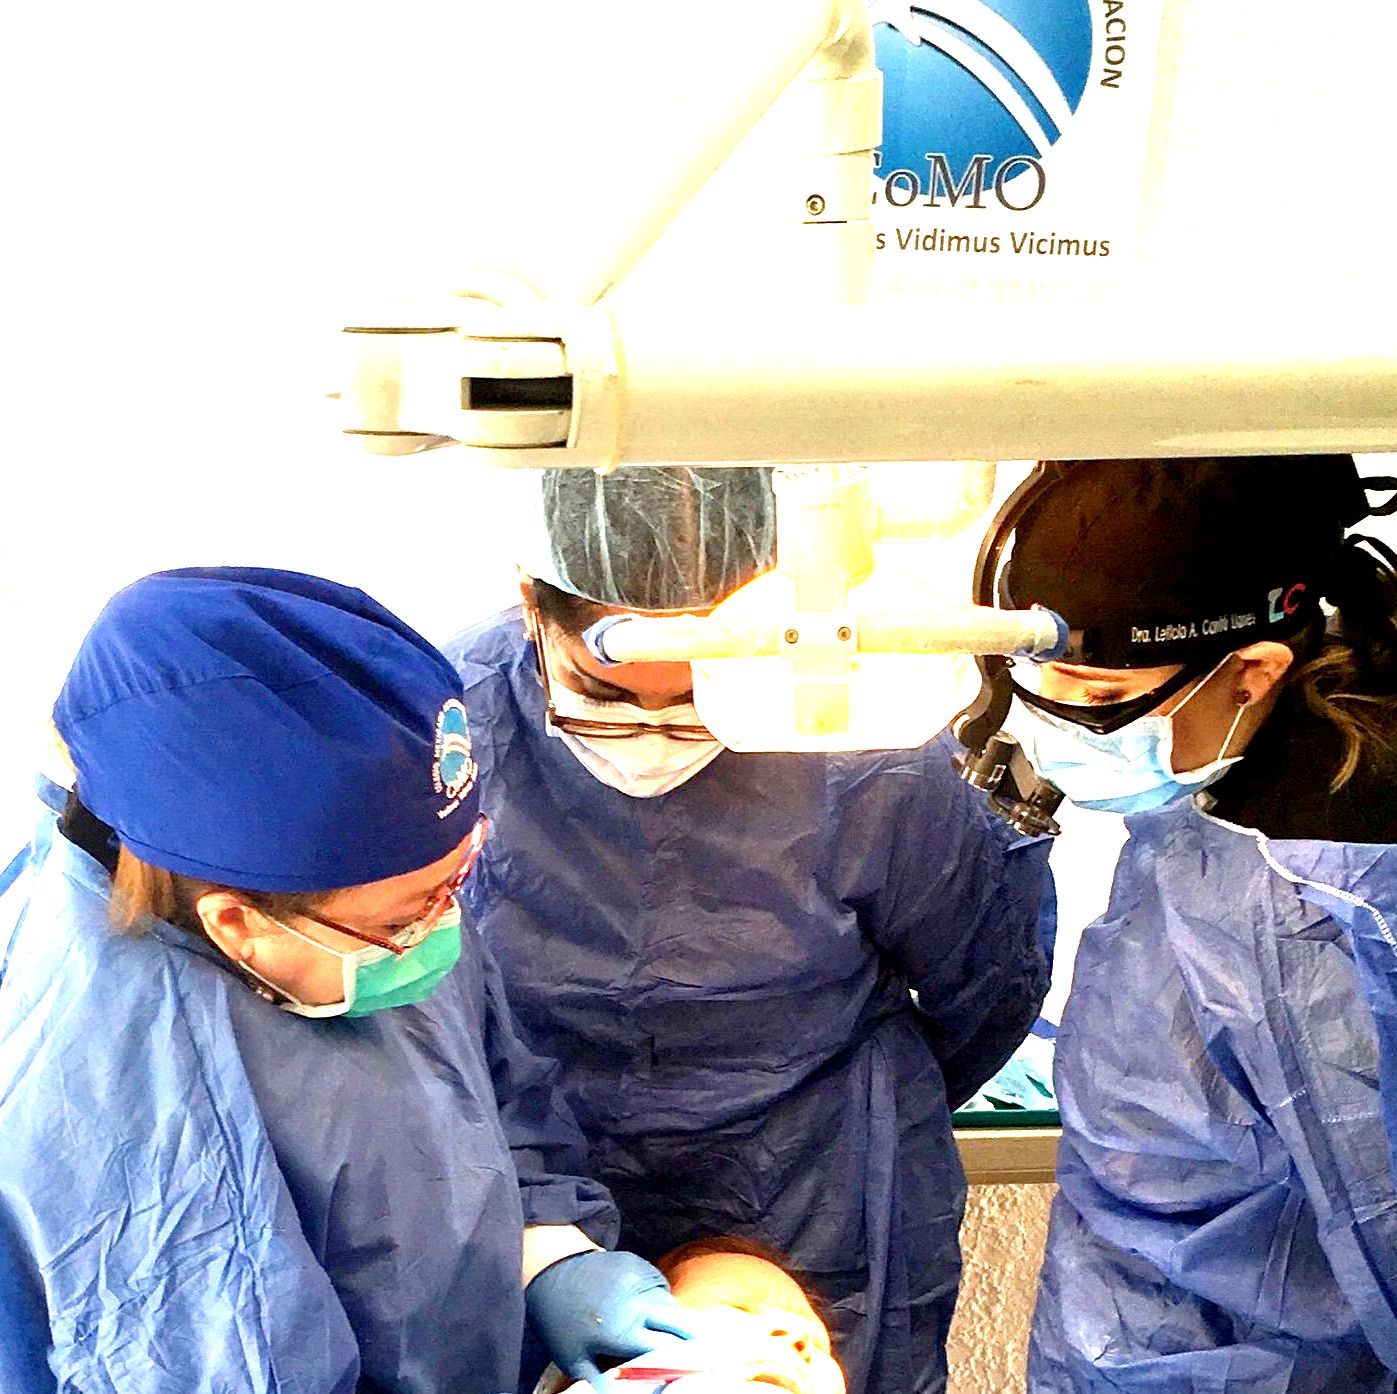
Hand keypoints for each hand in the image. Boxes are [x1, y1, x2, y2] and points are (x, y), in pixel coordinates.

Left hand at [525, 1249, 696, 1387]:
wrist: (551, 1268)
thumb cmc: (561, 1321)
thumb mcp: (576, 1359)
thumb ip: (602, 1383)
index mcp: (623, 1330)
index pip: (668, 1349)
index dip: (685, 1361)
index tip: (698, 1369)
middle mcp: (638, 1303)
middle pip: (681, 1322)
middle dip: (696, 1337)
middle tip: (708, 1351)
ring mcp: (640, 1278)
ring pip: (670, 1303)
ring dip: (675, 1319)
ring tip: (673, 1334)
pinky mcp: (638, 1263)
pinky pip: (659, 1286)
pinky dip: (660, 1300)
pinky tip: (649, 1310)